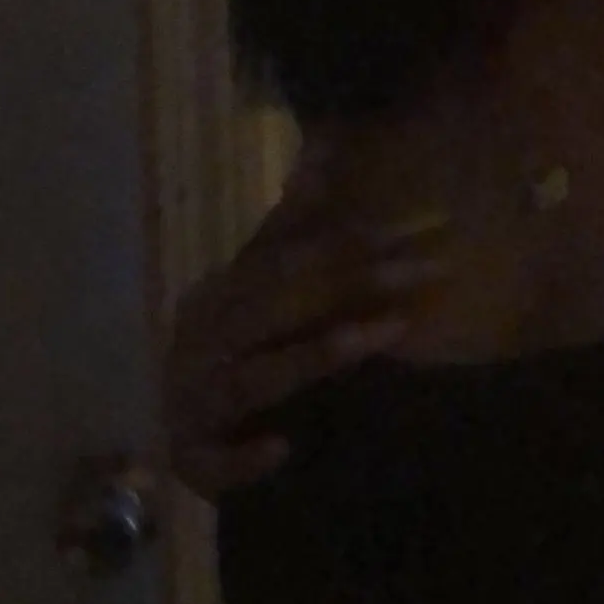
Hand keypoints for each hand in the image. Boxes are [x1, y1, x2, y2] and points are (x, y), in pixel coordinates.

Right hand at [164, 136, 453, 502]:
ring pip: (251, 377)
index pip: (288, 257)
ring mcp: (192, 401)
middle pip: (277, 307)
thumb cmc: (228, 355)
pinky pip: (211, 462)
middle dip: (354, 284)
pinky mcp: (190, 461)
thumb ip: (291, 223)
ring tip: (373, 337)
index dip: (352, 240)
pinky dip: (240, 458)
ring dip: (312, 355)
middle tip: (427, 269)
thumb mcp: (260, 286)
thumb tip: (326, 142)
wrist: (176, 441)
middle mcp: (200, 342)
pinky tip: (281, 448)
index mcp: (219, 296)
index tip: (423, 229)